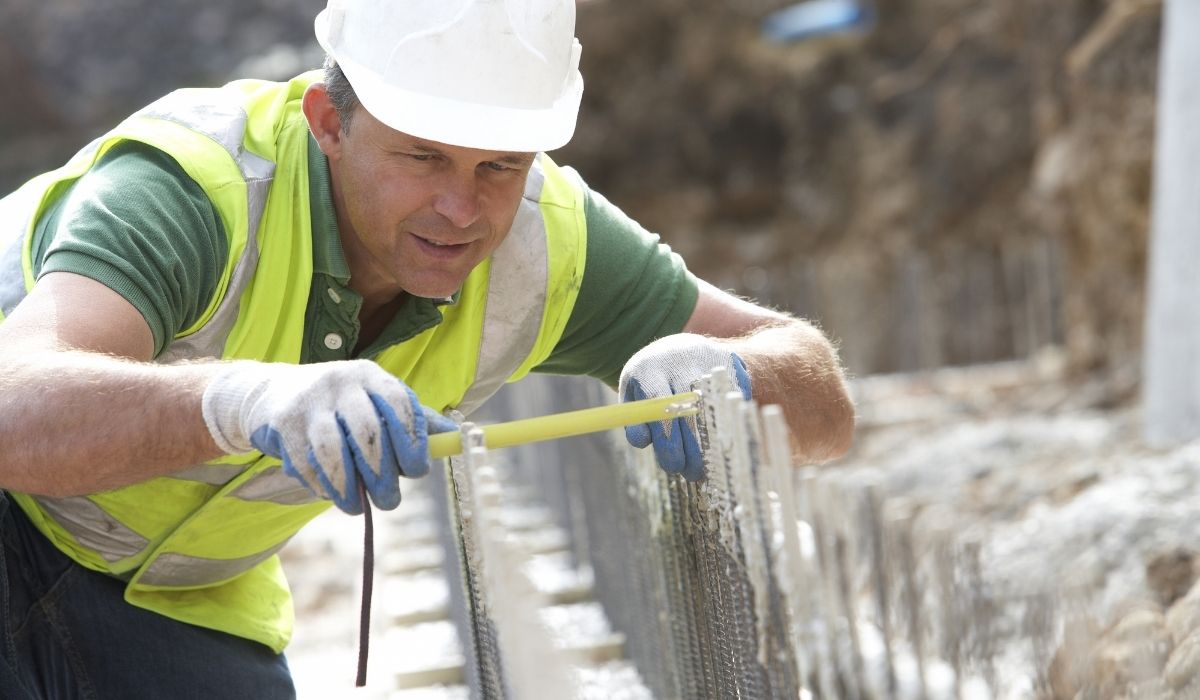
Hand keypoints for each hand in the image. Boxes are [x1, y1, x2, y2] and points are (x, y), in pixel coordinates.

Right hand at [202, 360, 456, 513]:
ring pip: (333, 453)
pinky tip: (331, 493)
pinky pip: (305, 464)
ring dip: (348, 488)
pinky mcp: (283, 423)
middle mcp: (341, 383)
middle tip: (389, 501)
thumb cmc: (341, 404)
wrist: (273, 392)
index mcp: (371, 376)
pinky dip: (321, 486)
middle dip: (381, 475)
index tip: (416, 472)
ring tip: (357, 507)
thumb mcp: (376, 401)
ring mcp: (309, 402)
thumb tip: (456, 437)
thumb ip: (414, 420)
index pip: (399, 406)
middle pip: (367, 434)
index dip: (411, 443)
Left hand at [618, 333, 751, 480]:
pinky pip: (733, 400)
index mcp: (650, 371)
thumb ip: (635, 419)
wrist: (680, 348)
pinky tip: (724, 437)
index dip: (669, 442)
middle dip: (692, 450)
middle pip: (689, 413)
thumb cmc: (652, 381)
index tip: (673, 465)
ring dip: (712, 442)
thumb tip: (644, 441)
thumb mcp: (634, 395)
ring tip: (707, 464)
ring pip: (714, 409)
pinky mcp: (730, 364)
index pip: (660, 411)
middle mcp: (680, 363)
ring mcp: (707, 362)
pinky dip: (730, 422)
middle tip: (692, 473)